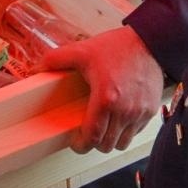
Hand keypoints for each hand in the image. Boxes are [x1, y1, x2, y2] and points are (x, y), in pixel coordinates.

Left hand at [38, 25, 163, 153]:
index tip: (75, 142)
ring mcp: (140, 112)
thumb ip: (56, 60)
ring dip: (110, 140)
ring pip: (122, 143)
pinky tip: (117, 119)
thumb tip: (36, 69)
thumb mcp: (82, 50)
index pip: (93, 137)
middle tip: (86, 133)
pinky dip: (125, 132)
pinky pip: (135, 133)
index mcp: (106, 98)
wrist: (148, 42)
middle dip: (93, 143)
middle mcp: (125, 110)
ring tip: (102, 127)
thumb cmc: (116, 47)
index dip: (81, 145)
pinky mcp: (151, 110)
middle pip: (106, 145)